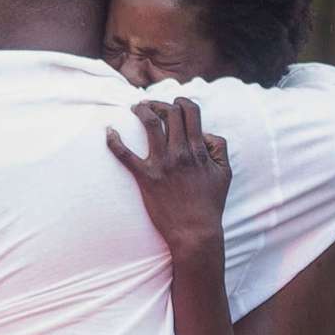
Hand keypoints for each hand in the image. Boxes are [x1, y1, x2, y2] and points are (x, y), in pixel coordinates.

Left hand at [106, 97, 230, 264]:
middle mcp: (180, 152)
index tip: (176, 103)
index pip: (190, 112)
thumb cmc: (210, 204)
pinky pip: (125, 155)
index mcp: (198, 150)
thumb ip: (219, 148)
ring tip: (136, 108)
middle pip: (170, 113)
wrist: (195, 232)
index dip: (182, 102)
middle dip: (161, 104)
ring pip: (150, 124)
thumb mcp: (225, 174)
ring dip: (142, 110)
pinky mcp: (145, 178)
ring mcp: (162, 164)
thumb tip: (206, 134)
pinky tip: (109, 132)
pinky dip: (114, 141)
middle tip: (152, 106)